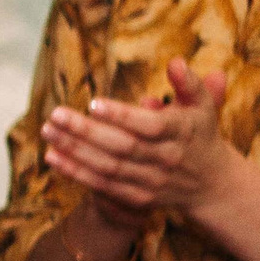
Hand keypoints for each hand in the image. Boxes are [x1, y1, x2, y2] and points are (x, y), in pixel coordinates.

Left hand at [41, 59, 239, 225]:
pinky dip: (77, 173)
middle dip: (86, 132)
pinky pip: (104, 186)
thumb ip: (190, 84)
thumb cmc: (198, 133)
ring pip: (109, 168)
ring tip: (48, 132)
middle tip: (55, 114)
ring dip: (75, 152)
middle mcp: (166, 158)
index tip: (93, 103)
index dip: (121, 116)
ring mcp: (152, 181)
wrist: (211, 183)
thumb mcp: (203, 106)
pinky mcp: (139, 198)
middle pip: (123, 147)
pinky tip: (53, 157)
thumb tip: (175, 62)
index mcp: (181, 132)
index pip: (149, 125)